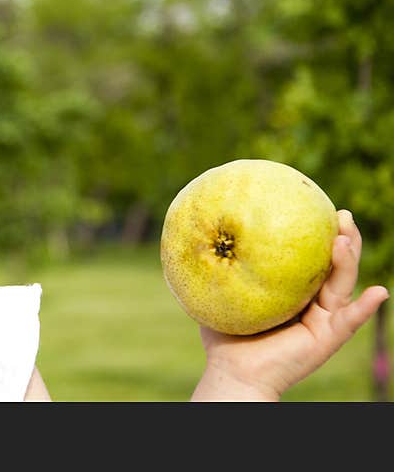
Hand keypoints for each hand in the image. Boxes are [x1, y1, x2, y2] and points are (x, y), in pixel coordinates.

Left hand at [191, 209, 388, 400]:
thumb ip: (218, 267)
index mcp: (291, 291)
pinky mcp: (327, 339)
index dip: (317, 233)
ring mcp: (322, 320)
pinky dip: (367, 308)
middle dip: (343, 237)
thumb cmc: (224, 336)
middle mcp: (311, 303)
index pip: (310, 258)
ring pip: (343, 284)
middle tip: (341, 213)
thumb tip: (202, 230)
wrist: (232, 372)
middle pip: (334, 265)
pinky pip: (350, 321)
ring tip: (346, 239)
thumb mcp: (220, 293)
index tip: (318, 205)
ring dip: (349, 261)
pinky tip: (379, 292)